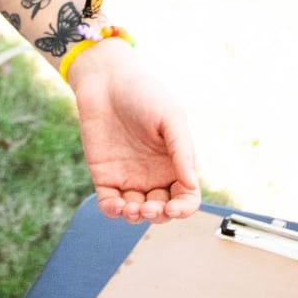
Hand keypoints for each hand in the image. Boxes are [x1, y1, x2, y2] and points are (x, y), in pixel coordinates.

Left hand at [65, 42, 200, 223]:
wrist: (106, 81)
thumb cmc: (144, 93)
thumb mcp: (171, 117)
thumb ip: (182, 150)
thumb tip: (192, 184)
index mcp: (175, 164)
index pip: (186, 197)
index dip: (183, 209)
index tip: (173, 207)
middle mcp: (154, 175)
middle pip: (162, 210)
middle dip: (158, 215)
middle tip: (150, 207)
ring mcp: (129, 178)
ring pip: (136, 212)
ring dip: (136, 217)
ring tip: (132, 208)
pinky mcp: (105, 176)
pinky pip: (110, 204)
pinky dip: (114, 211)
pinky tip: (117, 205)